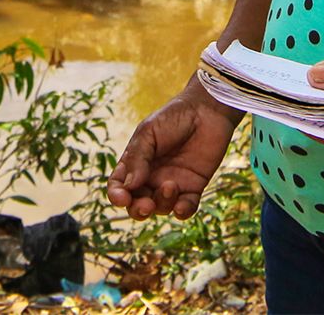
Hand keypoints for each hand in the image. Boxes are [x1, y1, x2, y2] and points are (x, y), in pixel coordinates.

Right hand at [106, 83, 242, 219]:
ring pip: (161, 208)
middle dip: (138, 210)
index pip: (119, 185)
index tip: (122, 198)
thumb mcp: (148, 133)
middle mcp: (151, 177)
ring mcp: (172, 184)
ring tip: (171, 186)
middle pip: (137, 204)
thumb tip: (128, 186)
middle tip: (146, 205)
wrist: (206, 111)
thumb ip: (138, 158)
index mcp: (135, 163)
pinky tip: (181, 206)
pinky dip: (182, 212)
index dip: (117, 196)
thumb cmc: (173, 118)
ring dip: (163, 204)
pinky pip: (185, 208)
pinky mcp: (193, 188)